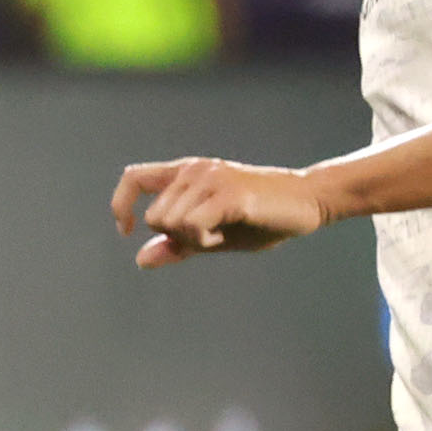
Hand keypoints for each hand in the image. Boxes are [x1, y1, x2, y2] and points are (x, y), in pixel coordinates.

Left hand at [109, 156, 327, 267]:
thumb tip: (141, 260)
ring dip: (195, 238)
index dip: (122, 205)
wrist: (309, 202)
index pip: (133, 178)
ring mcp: (211, 179)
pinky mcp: (229, 194)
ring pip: (172, 223)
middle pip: (155, 218)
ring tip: (225, 228)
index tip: (128, 230)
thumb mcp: (212, 235)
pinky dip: (206, 239)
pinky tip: (228, 232)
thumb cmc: (260, 218)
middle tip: (213, 232)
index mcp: (185, 173)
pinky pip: (193, 226)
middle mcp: (194, 170)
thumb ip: (177, 244)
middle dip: (178, 237)